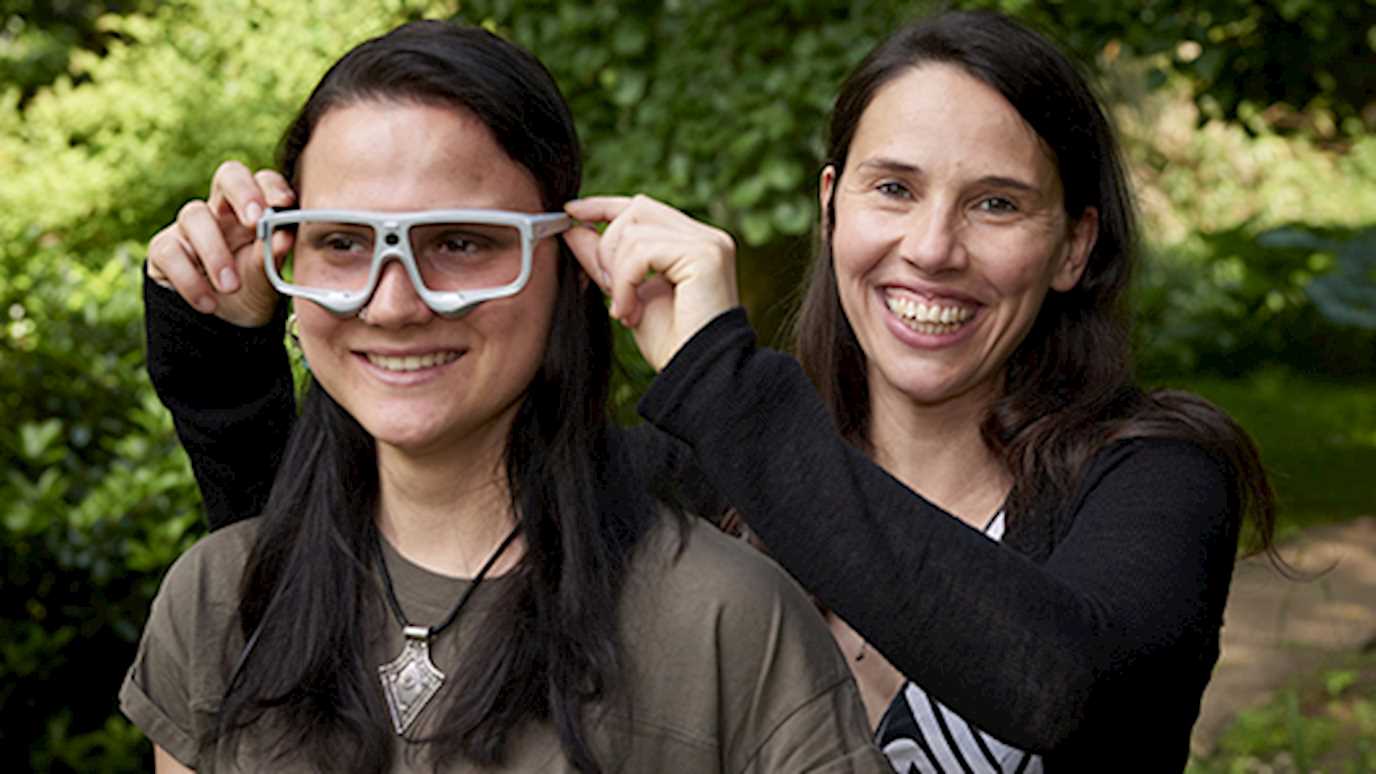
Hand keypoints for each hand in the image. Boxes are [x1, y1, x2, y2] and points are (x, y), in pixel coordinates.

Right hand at [146, 161, 294, 326]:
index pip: (262, 180)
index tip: (284, 204)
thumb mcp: (269, 277)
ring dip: (215, 252)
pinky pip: (170, 252)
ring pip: (195, 215)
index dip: (272, 186)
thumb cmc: (252, 288)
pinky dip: (190, 280)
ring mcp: (189, 226)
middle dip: (243, 193)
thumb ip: (274, 254)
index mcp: (255, 211)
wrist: (227, 323)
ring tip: (231, 286)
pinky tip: (208, 302)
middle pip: (228, 176)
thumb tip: (283, 236)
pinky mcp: (164, 249)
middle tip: (254, 222)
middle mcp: (222, 210)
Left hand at [563, 195, 738, 370]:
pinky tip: (630, 313)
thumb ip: (604, 262)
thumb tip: (573, 228)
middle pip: (637, 209)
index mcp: (692, 243)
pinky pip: (642, 251)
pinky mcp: (705, 254)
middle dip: (608, 246)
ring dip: (616, 273)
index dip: (604, 206)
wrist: (699, 378)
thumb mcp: (627, 296)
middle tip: (607, 289)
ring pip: (635, 231)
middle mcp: (706, 237)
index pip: (643, 208)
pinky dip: (626, 281)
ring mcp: (709, 243)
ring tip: (625, 310)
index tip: (571, 212)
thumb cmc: (672, 345)